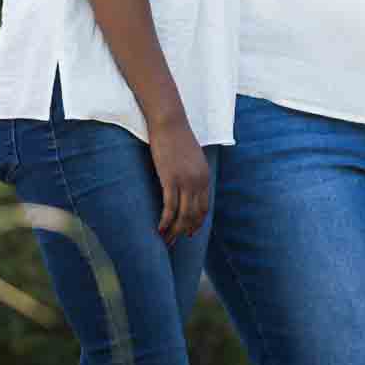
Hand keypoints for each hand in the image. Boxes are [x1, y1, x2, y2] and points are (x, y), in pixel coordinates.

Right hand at [146, 116, 210, 243]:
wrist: (170, 123)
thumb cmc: (177, 139)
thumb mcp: (191, 158)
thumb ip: (192, 173)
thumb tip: (186, 186)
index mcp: (205, 176)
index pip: (204, 207)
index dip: (197, 222)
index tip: (189, 233)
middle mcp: (199, 181)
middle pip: (194, 214)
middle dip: (184, 231)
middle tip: (174, 242)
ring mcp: (186, 181)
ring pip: (183, 214)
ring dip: (174, 230)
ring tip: (165, 240)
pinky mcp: (171, 179)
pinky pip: (170, 207)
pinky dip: (165, 221)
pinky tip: (159, 229)